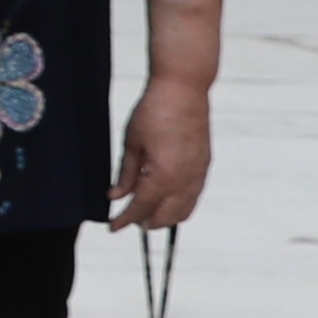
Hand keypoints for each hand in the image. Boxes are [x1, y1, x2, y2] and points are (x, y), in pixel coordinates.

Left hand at [112, 71, 215, 228]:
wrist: (184, 90)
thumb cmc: (154, 112)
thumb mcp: (131, 143)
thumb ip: (125, 174)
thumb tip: (116, 196)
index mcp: (164, 176)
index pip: (141, 208)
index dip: (125, 219)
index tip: (113, 227)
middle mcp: (186, 181)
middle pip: (166, 216)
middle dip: (146, 222)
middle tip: (127, 220)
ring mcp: (199, 174)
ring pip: (184, 210)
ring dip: (165, 217)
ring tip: (145, 214)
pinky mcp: (205, 166)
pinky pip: (193, 197)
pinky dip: (179, 205)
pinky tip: (166, 200)